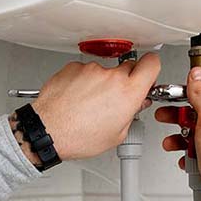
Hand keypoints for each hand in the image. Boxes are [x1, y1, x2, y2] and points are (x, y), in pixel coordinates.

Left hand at [29, 53, 160, 160]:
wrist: (48, 131)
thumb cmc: (78, 136)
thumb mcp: (117, 135)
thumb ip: (131, 114)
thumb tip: (135, 105)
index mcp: (128, 92)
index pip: (152, 64)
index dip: (152, 68)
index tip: (148, 73)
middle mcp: (111, 76)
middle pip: (128, 67)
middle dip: (125, 80)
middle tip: (116, 97)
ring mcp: (91, 69)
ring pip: (104, 71)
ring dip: (101, 83)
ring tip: (89, 104)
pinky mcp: (74, 67)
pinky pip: (85, 71)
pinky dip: (83, 81)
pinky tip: (77, 98)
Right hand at [155, 66, 200, 193]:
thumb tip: (197, 74)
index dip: (186, 96)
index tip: (172, 98)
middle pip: (196, 116)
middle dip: (178, 119)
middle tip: (165, 118)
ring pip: (193, 135)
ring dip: (180, 139)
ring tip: (172, 143)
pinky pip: (195, 152)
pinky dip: (186, 154)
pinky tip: (185, 157)